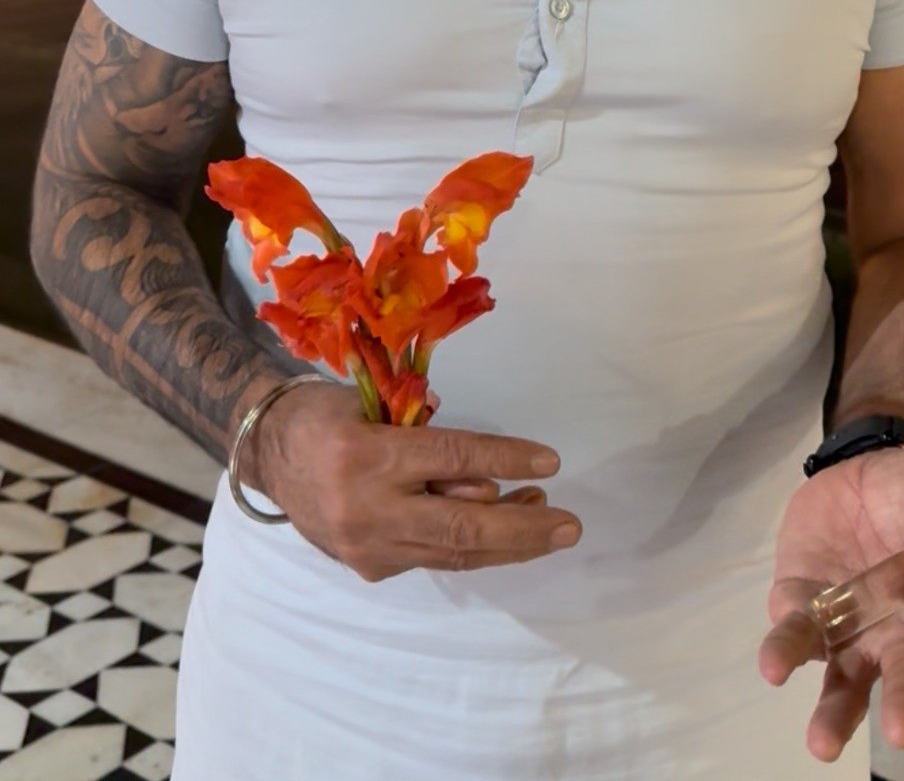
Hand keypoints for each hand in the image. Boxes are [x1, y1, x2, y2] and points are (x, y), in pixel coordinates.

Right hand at [251, 380, 580, 581]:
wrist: (267, 453)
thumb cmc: (326, 413)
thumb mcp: (372, 402)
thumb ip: (425, 432)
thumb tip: (484, 468)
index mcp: (366, 454)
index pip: (451, 459)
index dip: (505, 459)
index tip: (550, 462)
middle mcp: (366, 508)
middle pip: (460, 527)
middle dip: (523, 529)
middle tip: (570, 525)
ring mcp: (366, 546)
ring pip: (452, 553)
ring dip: (506, 541)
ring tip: (547, 521)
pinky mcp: (368, 567)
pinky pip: (432, 557)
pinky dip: (471, 545)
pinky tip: (501, 529)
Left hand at [758, 448, 903, 762]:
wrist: (868, 463)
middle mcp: (897, 631)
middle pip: (902, 675)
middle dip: (902, 702)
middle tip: (899, 732)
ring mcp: (849, 624)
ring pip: (843, 679)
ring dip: (834, 712)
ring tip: (822, 743)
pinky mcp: (801, 603)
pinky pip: (794, 633)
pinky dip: (784, 651)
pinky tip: (773, 666)